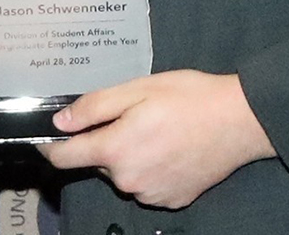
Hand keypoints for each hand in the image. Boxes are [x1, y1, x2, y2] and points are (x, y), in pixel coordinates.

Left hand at [39, 71, 274, 208]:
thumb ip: (94, 107)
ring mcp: (151, 194)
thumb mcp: (137, 89)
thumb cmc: (189, 98)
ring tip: (159, 130)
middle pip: (99, 163)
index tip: (47, 136)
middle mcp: (128, 180)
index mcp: (115, 150)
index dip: (51, 145)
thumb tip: (60, 122)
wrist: (240, 121)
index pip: (65, 157)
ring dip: (130, 156)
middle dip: (106, 142)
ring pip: (124, 174)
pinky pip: (148, 184)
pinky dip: (153, 168)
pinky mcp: (172, 200)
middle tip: (133, 115)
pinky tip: (172, 148)